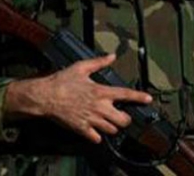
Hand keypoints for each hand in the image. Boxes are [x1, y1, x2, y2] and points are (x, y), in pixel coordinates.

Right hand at [5, 54, 152, 143]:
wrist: (45, 96)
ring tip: (110, 122)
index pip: (126, 94)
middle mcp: (99, 107)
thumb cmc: (62, 81)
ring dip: (113, 127)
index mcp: (101, 91)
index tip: (148, 99)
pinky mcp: (81, 128)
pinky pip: (96, 138)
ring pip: (112, 130)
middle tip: (123, 116)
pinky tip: (96, 131)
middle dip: (126, 119)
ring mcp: (91, 119)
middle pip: (123, 120)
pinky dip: (98, 136)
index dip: (139, 97)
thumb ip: (99, 62)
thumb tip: (112, 56)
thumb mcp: (81, 67)